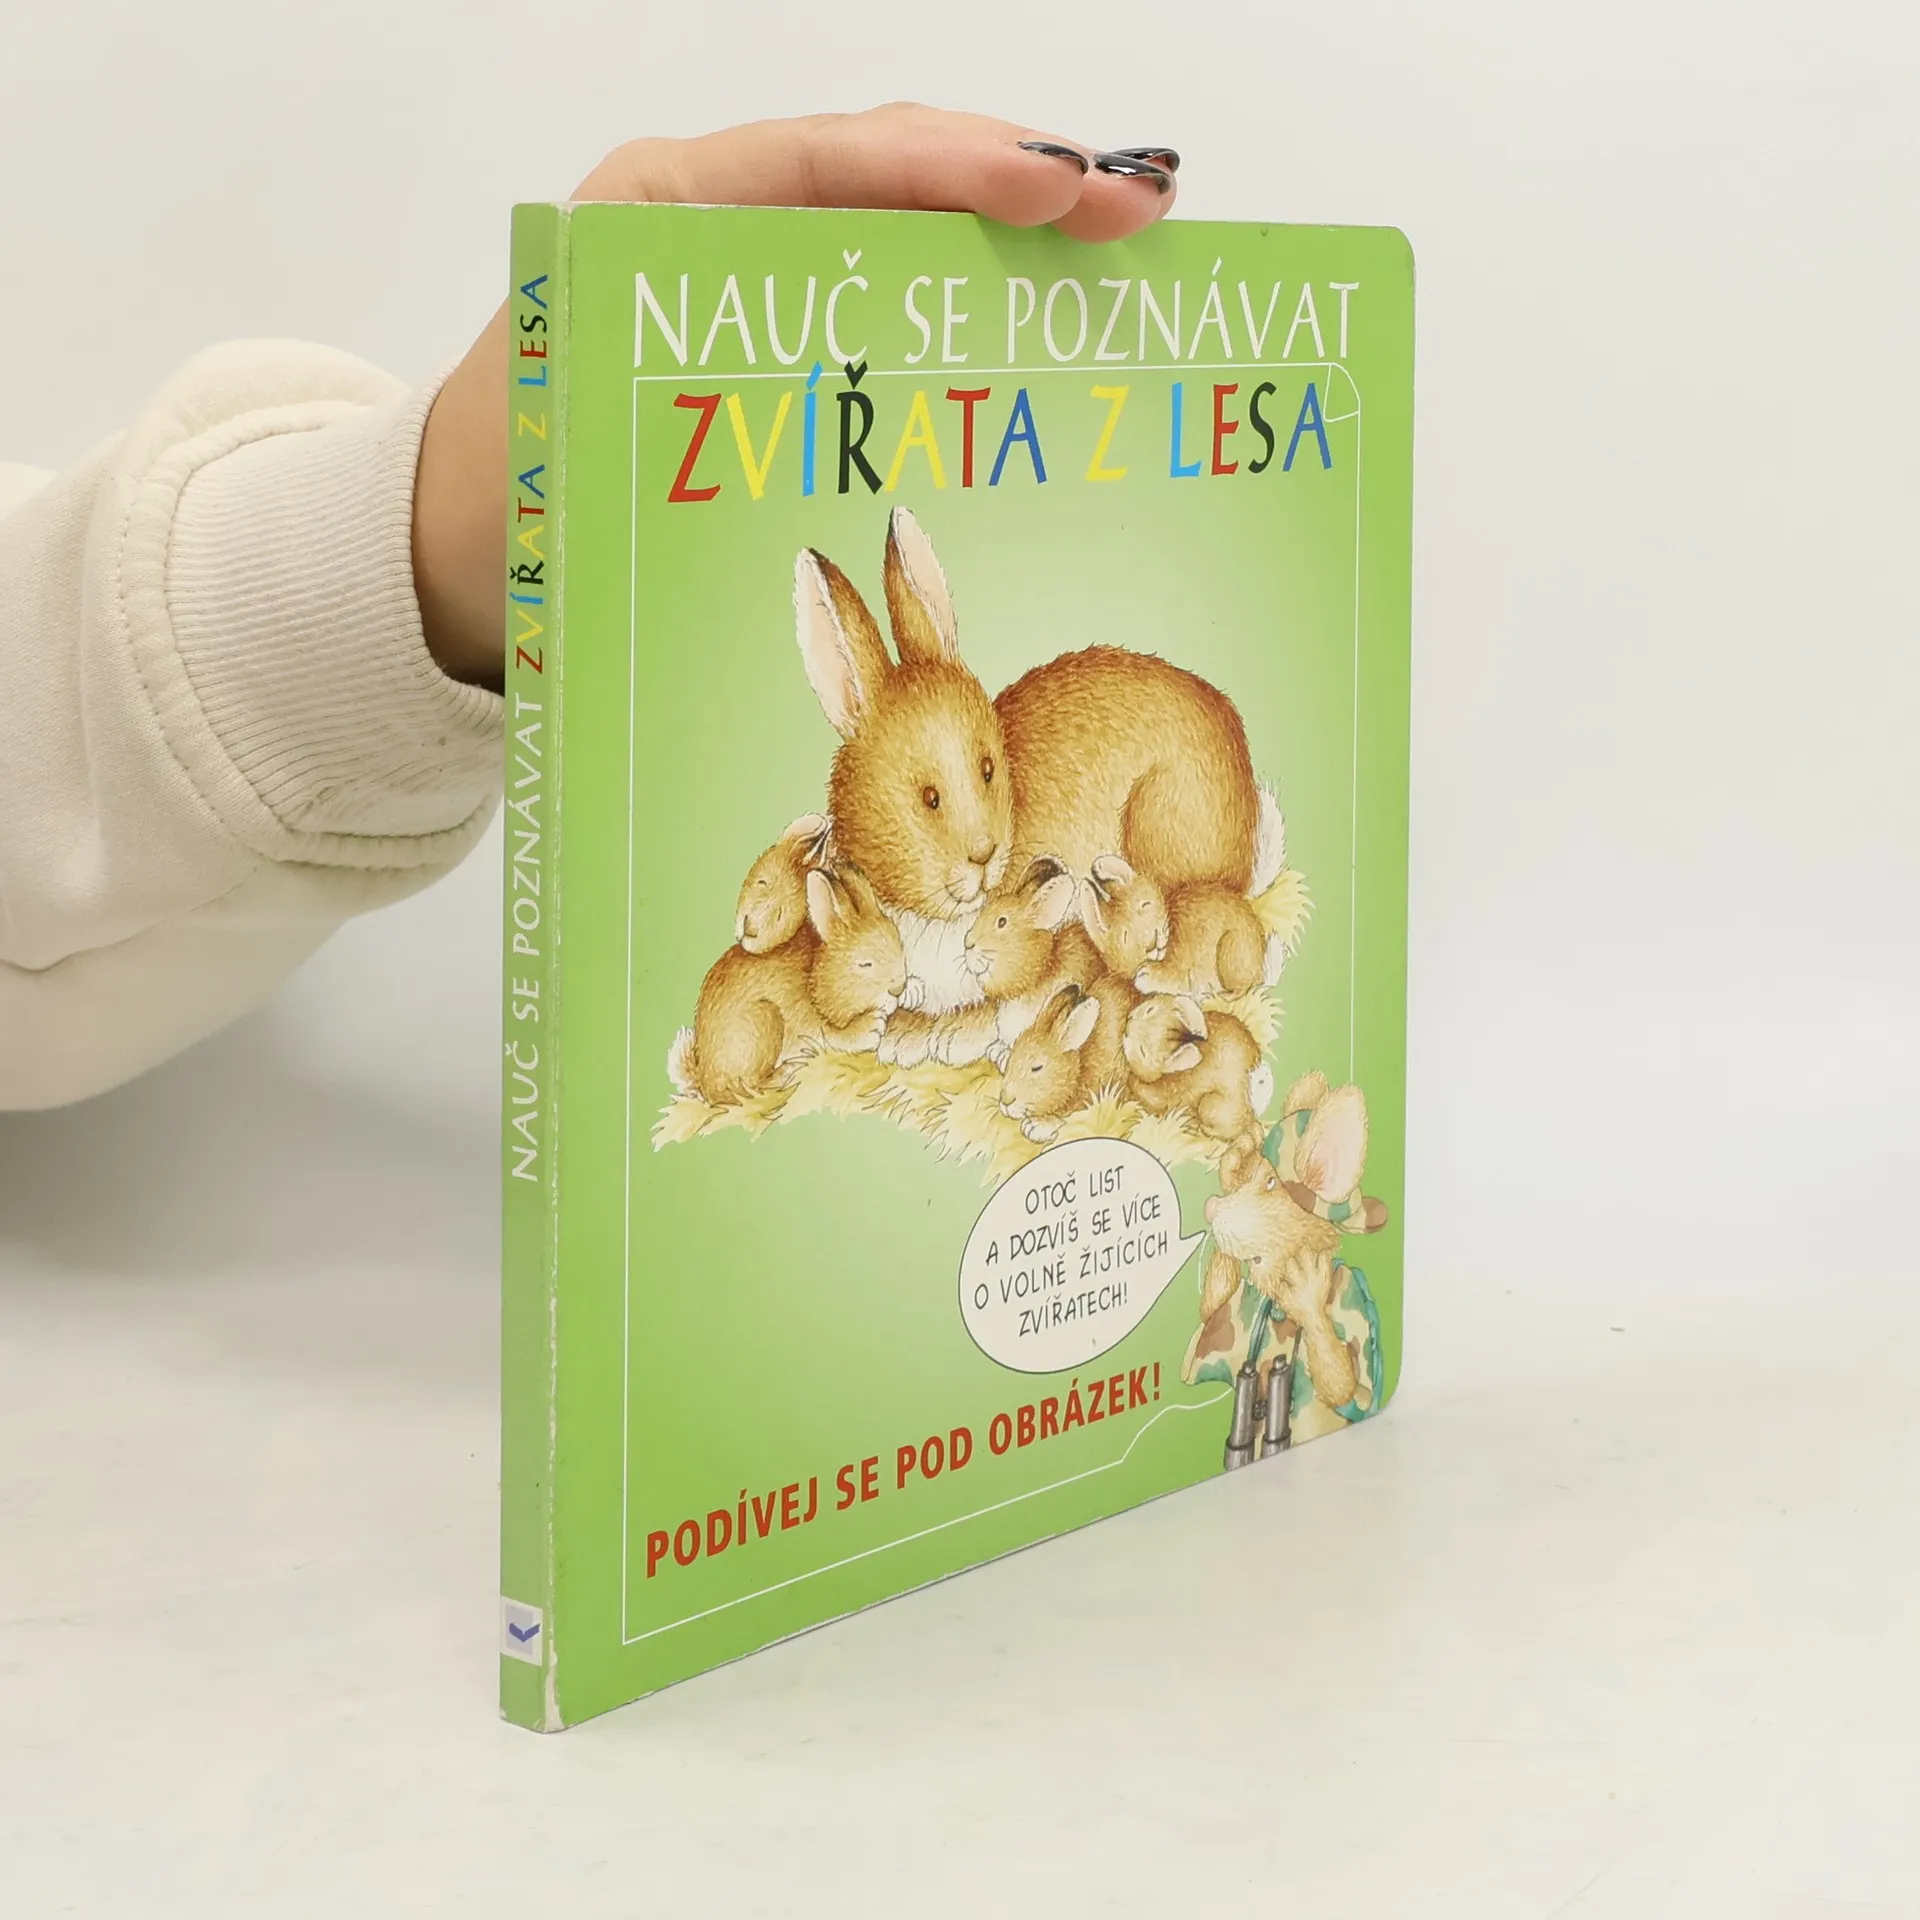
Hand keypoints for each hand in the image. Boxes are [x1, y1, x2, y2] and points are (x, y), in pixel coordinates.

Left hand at [412, 106, 1179, 686]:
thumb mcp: (591, 465)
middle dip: (1019, 179)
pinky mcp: (768, 326)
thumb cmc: (509, 507)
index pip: (831, 161)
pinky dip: (962, 294)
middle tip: (1137, 208)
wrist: (443, 546)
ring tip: (1117, 244)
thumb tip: (842, 529)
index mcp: (656, 213)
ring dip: (1009, 233)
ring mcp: (744, 269)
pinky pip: (879, 288)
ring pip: (896, 224)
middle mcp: (707, 219)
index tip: (1060, 184)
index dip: (955, 167)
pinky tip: (1038, 317)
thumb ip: (695, 455)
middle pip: (886, 171)